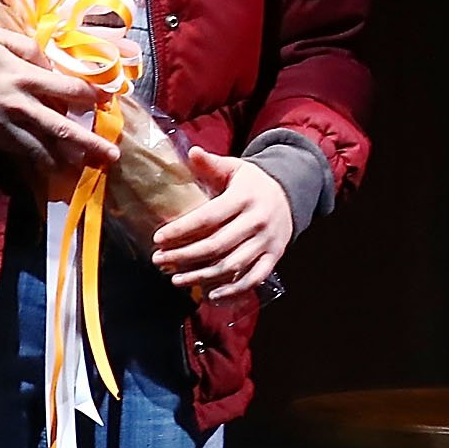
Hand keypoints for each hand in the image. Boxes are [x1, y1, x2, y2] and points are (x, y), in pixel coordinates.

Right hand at [0, 28, 118, 172]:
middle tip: (111, 155)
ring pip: (41, 147)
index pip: (70, 90)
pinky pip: (20, 152)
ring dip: (67, 159)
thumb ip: (32, 50)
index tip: (108, 101)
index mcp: (25, 77)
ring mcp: (5, 125)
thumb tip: (53, 65)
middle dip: (89, 142)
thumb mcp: (1, 37)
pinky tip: (53, 168)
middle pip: (61, 128)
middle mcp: (20, 105)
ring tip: (88, 167)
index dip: (93, 96)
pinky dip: (38, 161)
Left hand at [154, 149, 294, 301]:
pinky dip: (233, 290)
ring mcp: (267, 241)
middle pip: (216, 245)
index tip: (158, 239)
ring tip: (176, 279)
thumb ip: (211, 164)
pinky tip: (210, 295)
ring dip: (201, 276)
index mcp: (245, 197)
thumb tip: (191, 152)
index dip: (182, 230)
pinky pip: (254, 278)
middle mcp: (257, 220)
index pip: (208, 217)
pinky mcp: (274, 256)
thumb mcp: (235, 168)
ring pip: (231, 265)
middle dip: (184, 256)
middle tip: (159, 261)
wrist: (290, 194)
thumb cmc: (252, 183)